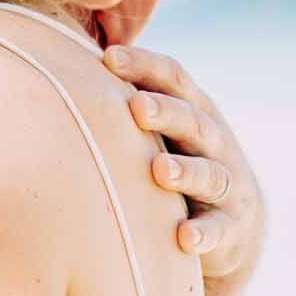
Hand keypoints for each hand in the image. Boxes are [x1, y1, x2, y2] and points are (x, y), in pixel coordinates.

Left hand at [96, 42, 264, 280]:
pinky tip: (184, 238)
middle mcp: (215, 142)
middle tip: (136, 107)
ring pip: (210, 174)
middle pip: (192, 121)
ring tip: (160, 170)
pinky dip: (204, 234)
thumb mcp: (164, 133)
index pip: (174, 78)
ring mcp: (228, 185)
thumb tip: (60, 67)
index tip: (109, 58)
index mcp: (195, 111)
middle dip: (165, 112)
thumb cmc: (179, 165)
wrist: (236, 226)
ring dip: (186, 171)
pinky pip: (220, 230)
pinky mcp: (232, 227)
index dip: (145, 66)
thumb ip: (130, 106)